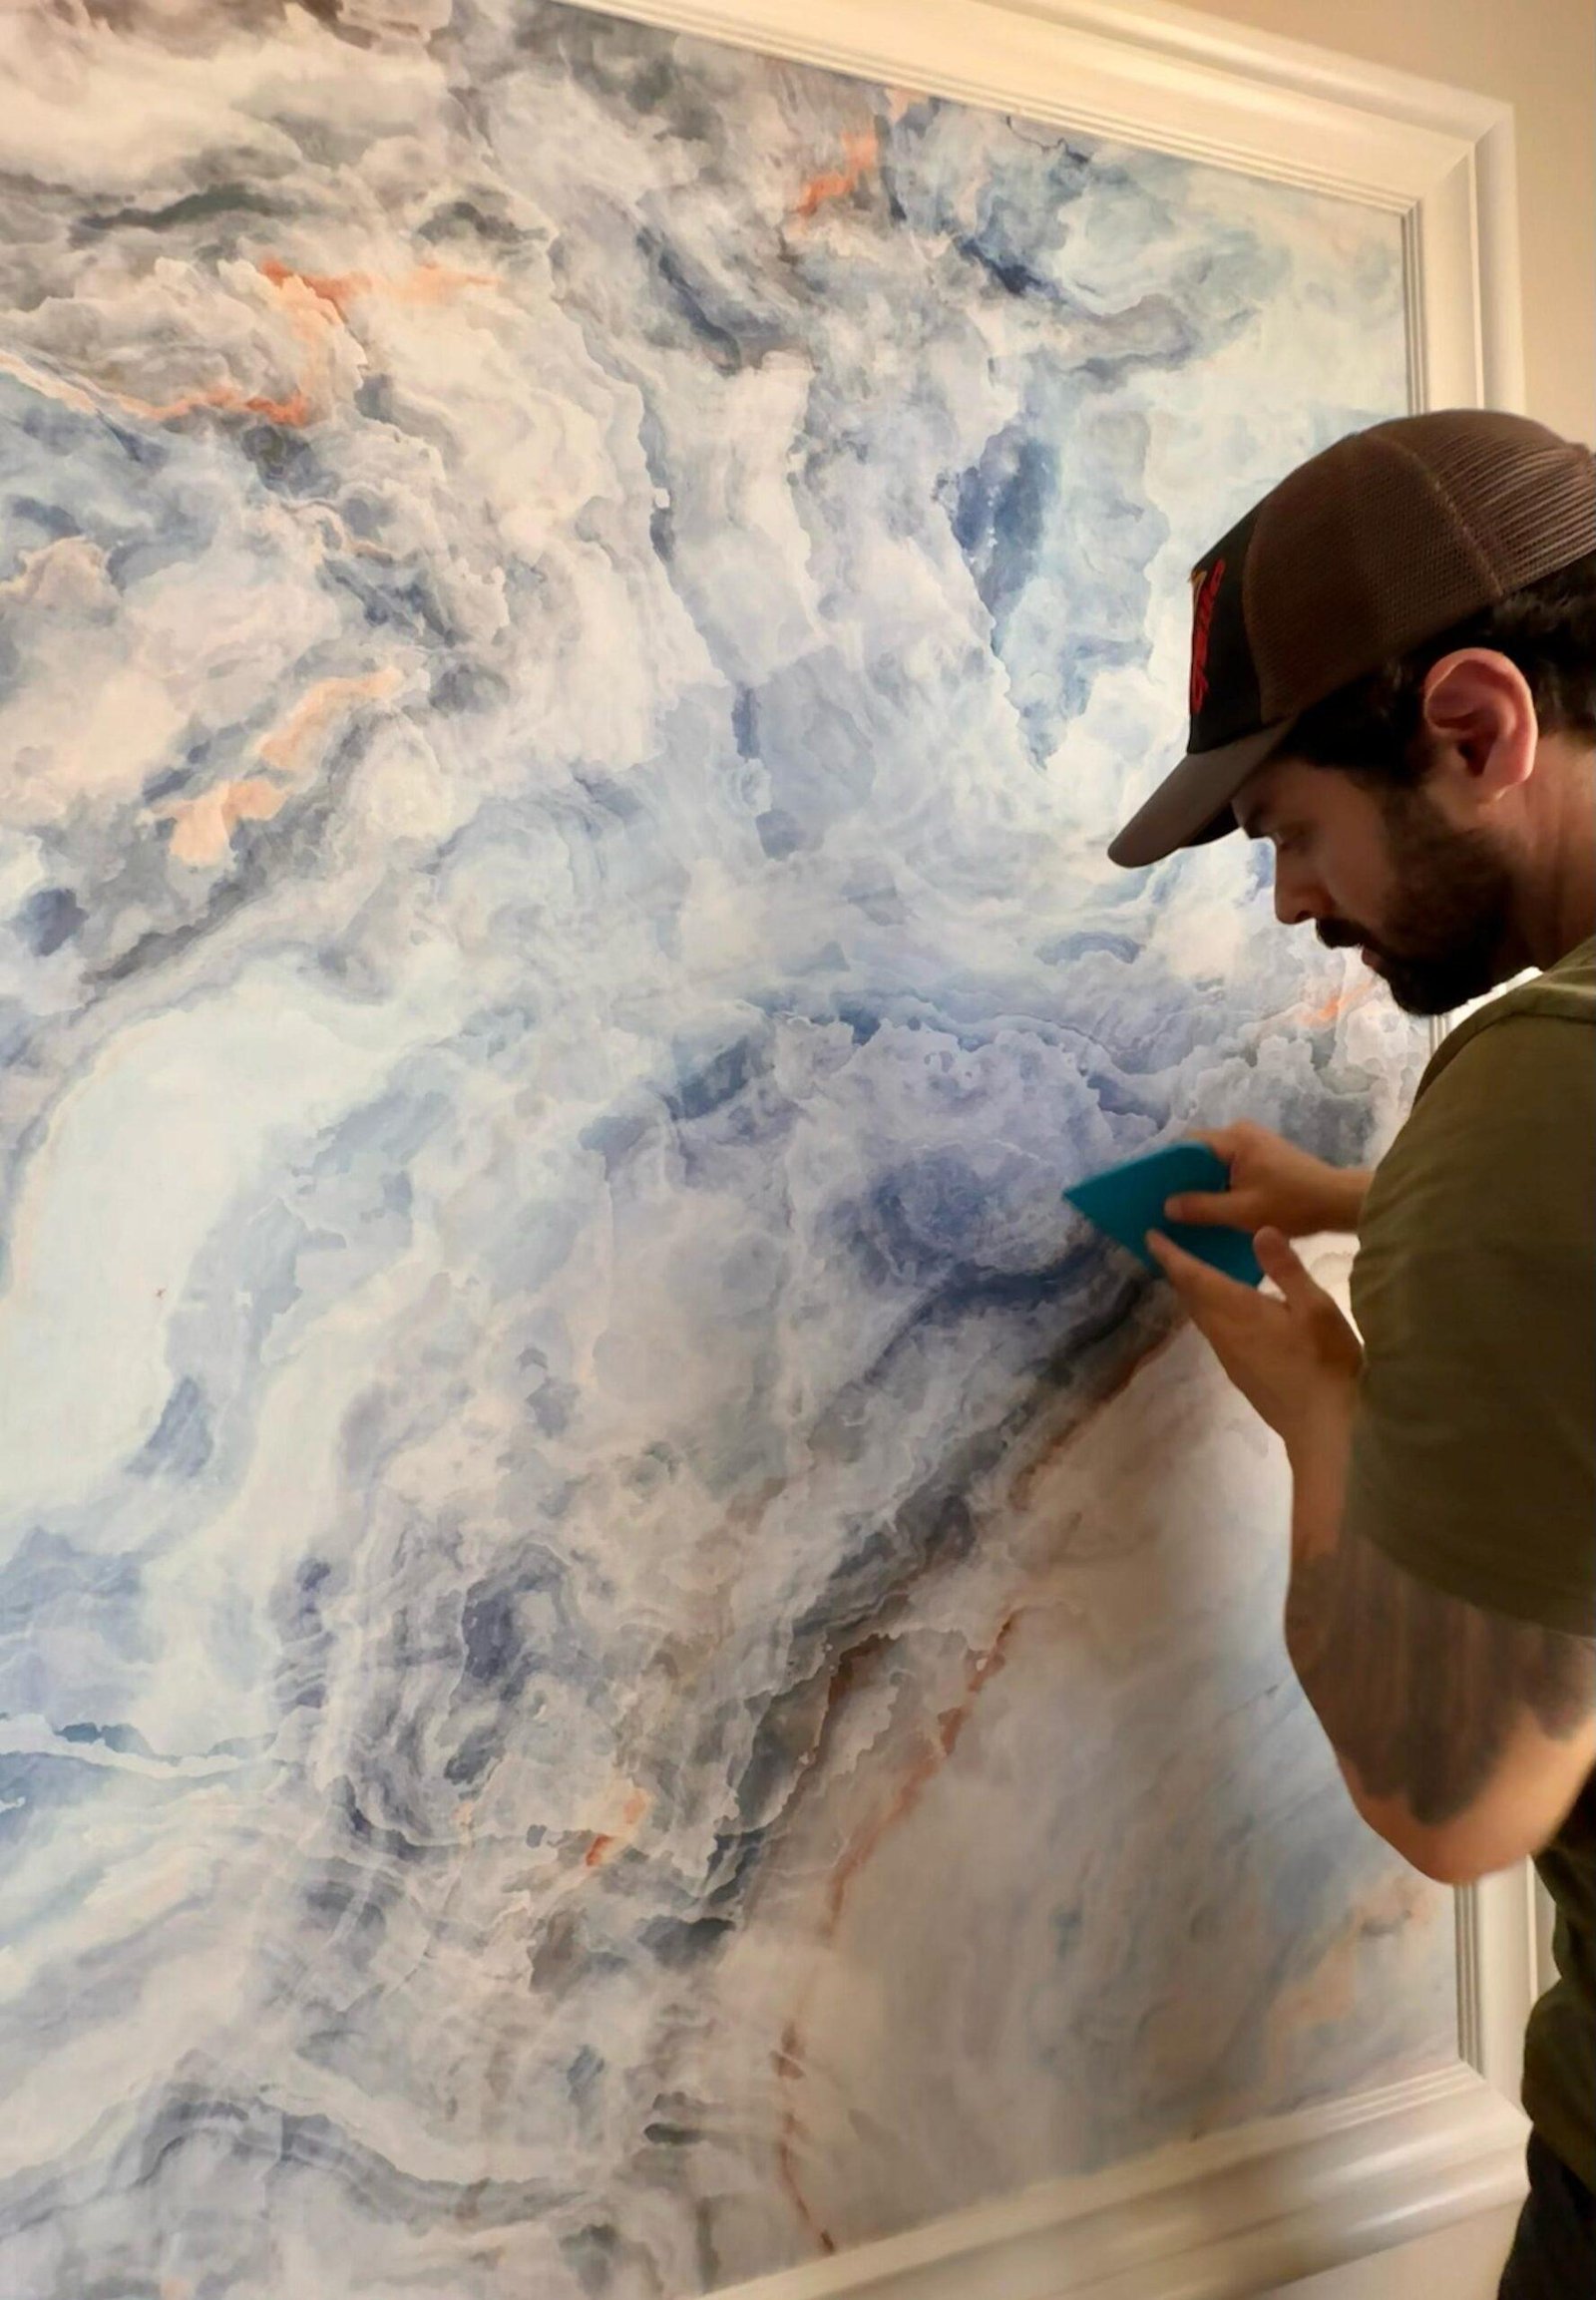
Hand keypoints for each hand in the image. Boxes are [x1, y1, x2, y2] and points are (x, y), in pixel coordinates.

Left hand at [1146, 1225, 1362, 1462]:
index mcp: (1239, 1312)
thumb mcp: (1315, 1307)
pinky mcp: (1242, 1377)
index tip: (1150, 1238)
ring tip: (1194, 1276)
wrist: (1325, 1427)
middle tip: (1169, 1250)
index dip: (1171, 1256)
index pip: (1194, 1277)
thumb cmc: (1326, 1362)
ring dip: (1193, 1295)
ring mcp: (1231, 1360)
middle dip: (1178, 1272)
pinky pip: (1216, 1336)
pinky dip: (1211, 1315)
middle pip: (1192, 1299)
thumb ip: (1286, 1269)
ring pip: (1202, 1319)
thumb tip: (1260, 1231)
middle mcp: (1225, 1335)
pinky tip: (1226, 1315)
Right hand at [1164, 1123, 1368, 1239]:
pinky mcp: (1263, 1156)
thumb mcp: (1242, 1211)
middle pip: (1198, 1153)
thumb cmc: (1291, 1203)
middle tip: (1162, 1204)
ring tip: (1183, 1210)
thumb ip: (1201, 1207)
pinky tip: (1211, 1208)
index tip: (1150, 1189)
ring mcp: (1254, 1143)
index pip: (1185, 1145)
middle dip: (1181, 1178)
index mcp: (1234, 1138)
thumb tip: (1167, 1205)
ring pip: (1213, 1162)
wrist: (1339, 1202)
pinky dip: (1218, 1185)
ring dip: (1200, 1183)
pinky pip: (1229, 1168)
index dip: (1165, 1167)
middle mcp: (1241, 1133)